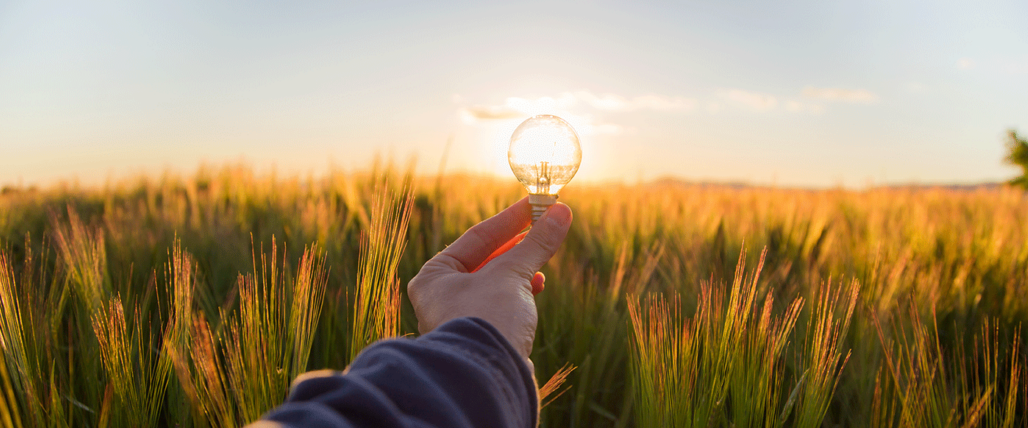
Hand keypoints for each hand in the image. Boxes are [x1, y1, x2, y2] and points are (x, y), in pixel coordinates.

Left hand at [407, 197, 572, 360]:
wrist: (488, 378)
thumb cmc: (487, 320)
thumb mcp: (513, 274)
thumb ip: (536, 243)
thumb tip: (560, 213)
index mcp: (434, 276)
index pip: (476, 237)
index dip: (510, 219)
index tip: (537, 204)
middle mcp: (442, 297)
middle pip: (487, 259)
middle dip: (519, 244)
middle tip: (546, 225)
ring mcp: (461, 318)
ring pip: (496, 282)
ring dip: (521, 269)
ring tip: (542, 260)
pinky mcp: (481, 336)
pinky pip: (501, 304)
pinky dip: (519, 293)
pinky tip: (536, 288)